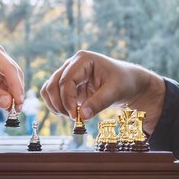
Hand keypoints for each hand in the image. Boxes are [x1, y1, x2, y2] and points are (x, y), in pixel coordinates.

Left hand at [0, 43, 24, 118]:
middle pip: (14, 75)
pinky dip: (7, 97)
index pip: (9, 69)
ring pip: (12, 82)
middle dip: (16, 92)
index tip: (18, 102)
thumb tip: (8, 102)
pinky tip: (7, 108)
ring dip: (13, 96)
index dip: (16, 87)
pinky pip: (6, 87)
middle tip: (17, 110)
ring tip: (12, 112)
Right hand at [40, 50, 165, 133]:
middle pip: (53, 84)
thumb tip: (81, 116)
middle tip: (73, 118)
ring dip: (55, 105)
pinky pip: (53, 95)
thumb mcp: (114, 92)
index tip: (75, 116)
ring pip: (49, 89)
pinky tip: (69, 113)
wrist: (129, 83)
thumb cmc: (124, 82)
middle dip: (60, 104)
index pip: (66, 81)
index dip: (67, 100)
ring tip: (71, 116)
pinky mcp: (69, 85)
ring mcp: (68, 74)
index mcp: (83, 60)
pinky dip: (56, 105)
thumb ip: (98, 103)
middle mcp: (72, 64)